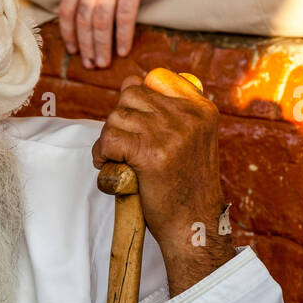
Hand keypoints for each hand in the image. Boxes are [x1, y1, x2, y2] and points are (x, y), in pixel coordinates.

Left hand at [60, 0, 170, 68]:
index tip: (72, 48)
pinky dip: (123, 36)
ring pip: (100, 24)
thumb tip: (84, 1)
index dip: (68, 33)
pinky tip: (123, 50)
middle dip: (84, 46)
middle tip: (88, 64)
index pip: (67, 10)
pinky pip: (124, 18)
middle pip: (83, 22)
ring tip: (102, 63)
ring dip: (101, 47)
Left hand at [92, 68, 232, 295]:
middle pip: (130, 94)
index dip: (135, 97)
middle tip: (122, 145)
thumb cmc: (187, 187)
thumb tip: (132, 83)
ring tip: (117, 159)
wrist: (194, 225)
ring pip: (116, 116)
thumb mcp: (193, 141)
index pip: (155, 77)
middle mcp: (188, 116)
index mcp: (201, 109)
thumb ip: (172, 114)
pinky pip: (109, 139)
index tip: (136, 123)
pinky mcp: (150, 153)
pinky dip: (102, 155)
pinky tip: (111, 167)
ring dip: (108, 139)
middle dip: (119, 119)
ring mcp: (170, 132)